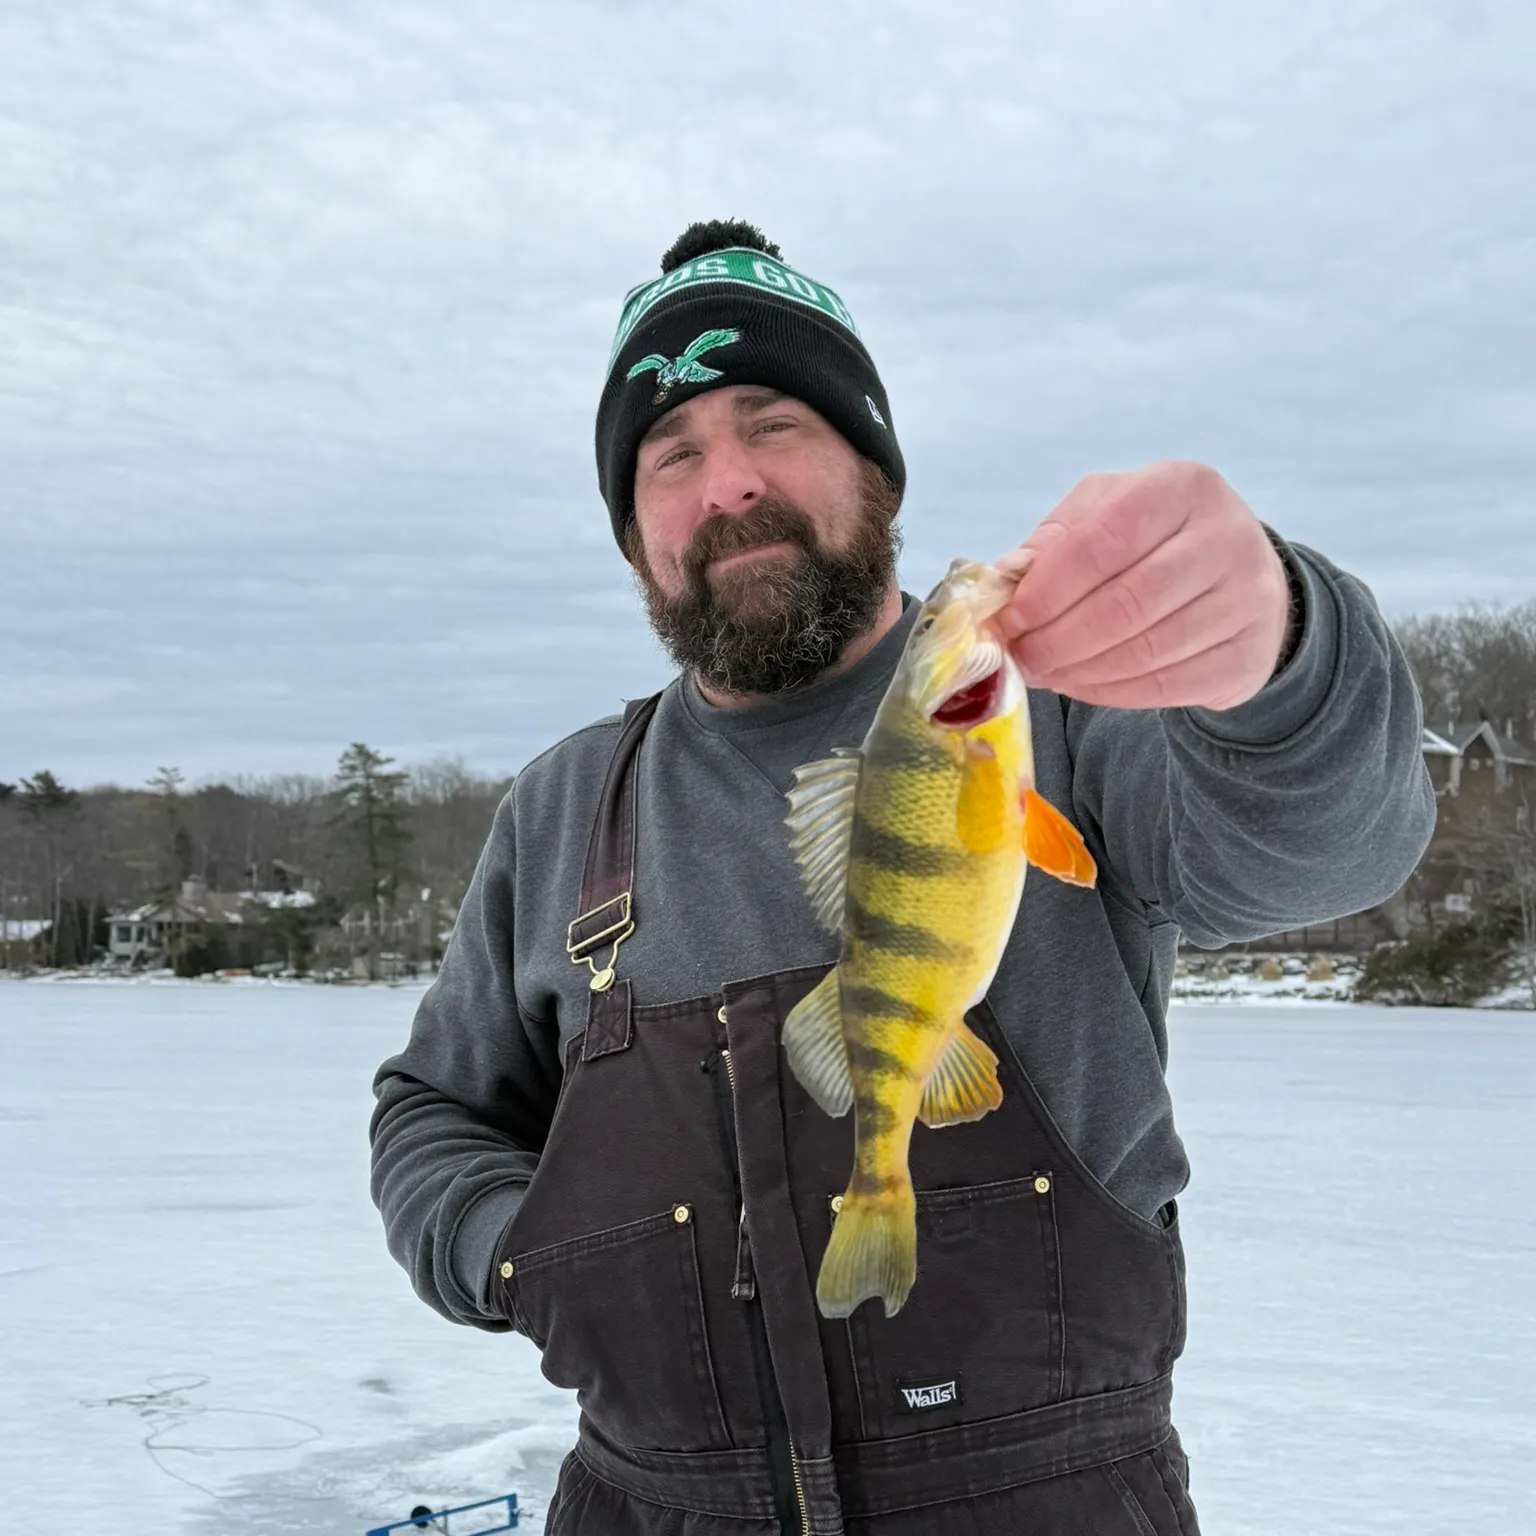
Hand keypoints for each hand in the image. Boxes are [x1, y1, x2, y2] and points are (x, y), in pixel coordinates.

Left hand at [994, 461, 1291, 710]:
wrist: (1239, 577)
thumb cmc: (1155, 538)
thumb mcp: (1105, 512)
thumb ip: (1056, 539)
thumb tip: (1007, 577)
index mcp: (1181, 487)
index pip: (1101, 543)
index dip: (1046, 590)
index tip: (1009, 619)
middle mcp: (1225, 537)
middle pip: (1125, 604)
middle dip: (1058, 639)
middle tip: (1019, 657)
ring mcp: (1247, 599)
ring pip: (1146, 651)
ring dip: (1079, 670)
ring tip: (1043, 671)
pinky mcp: (1248, 655)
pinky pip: (1166, 686)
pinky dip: (1110, 692)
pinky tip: (1078, 683)